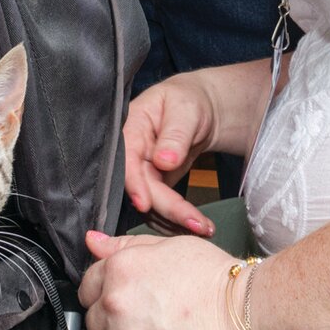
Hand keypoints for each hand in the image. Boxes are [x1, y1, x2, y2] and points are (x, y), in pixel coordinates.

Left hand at [79, 229, 236, 329]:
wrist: (239, 312)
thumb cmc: (210, 278)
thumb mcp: (169, 246)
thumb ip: (125, 245)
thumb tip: (93, 241)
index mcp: (120, 268)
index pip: (88, 282)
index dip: (105, 287)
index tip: (123, 294)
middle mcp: (116, 302)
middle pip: (93, 315)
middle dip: (111, 315)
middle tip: (144, 313)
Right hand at [122, 76, 219, 236]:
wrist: (200, 109)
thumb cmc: (188, 102)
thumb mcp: (185, 110)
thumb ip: (175, 134)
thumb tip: (164, 160)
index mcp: (131, 128)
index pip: (125, 160)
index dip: (134, 184)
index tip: (145, 204)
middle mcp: (131, 153)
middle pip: (140, 187)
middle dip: (167, 208)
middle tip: (195, 224)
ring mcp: (141, 171)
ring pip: (149, 203)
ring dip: (173, 219)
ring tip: (203, 228)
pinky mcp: (153, 184)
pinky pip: (159, 207)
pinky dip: (175, 218)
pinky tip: (195, 224)